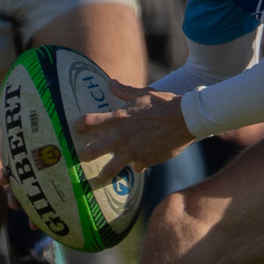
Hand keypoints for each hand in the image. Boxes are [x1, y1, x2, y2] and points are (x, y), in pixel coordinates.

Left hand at [74, 79, 195, 173]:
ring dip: (102, 176)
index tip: (77, 128)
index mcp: (119, 118)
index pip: (90, 121)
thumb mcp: (144, 94)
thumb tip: (111, 83)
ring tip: (97, 181)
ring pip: (110, 169)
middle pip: (93, 151)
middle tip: (79, 158)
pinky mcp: (145, 161)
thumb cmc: (165, 103)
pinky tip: (137, 167)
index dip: (80, 125)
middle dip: (83, 155)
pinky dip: (136, 166)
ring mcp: (132, 151)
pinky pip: (136, 167)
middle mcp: (122, 137)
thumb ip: (125, 91)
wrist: (186, 119)